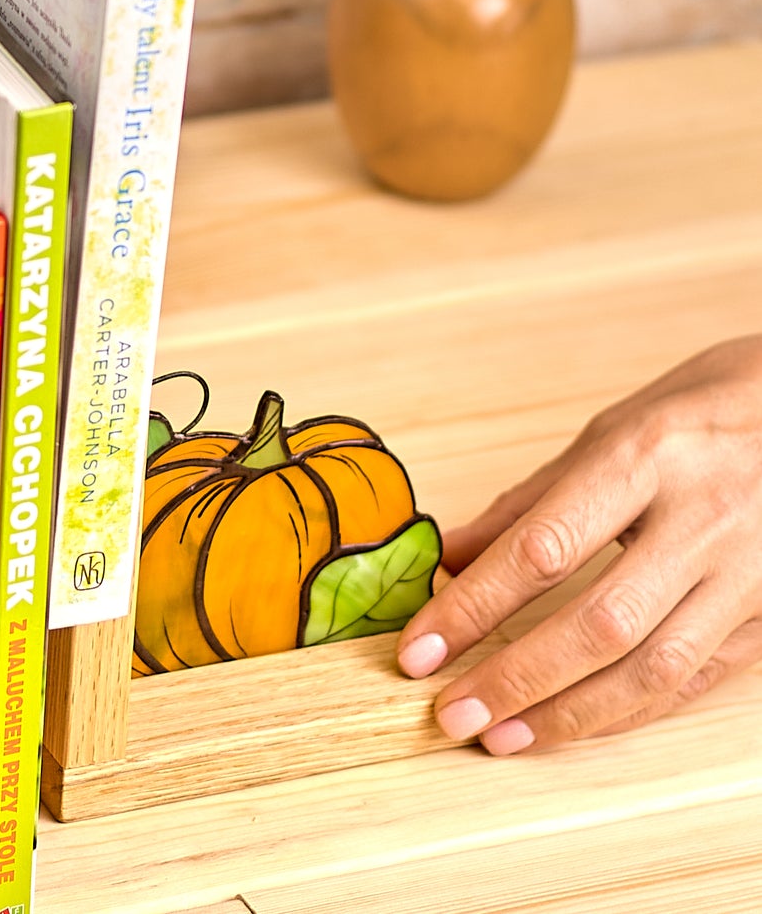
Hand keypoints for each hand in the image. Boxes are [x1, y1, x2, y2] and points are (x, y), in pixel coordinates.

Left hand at [397, 335, 761, 754]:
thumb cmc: (705, 410)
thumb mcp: (610, 432)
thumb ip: (528, 503)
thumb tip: (447, 556)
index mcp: (644, 458)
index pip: (542, 548)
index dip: (473, 607)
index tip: (418, 649)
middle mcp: (702, 519)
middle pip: (598, 624)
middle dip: (515, 679)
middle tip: (450, 714)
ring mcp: (749, 573)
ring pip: (652, 668)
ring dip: (569, 714)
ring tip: (501, 736)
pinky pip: (694, 678)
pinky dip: (628, 709)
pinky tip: (573, 722)